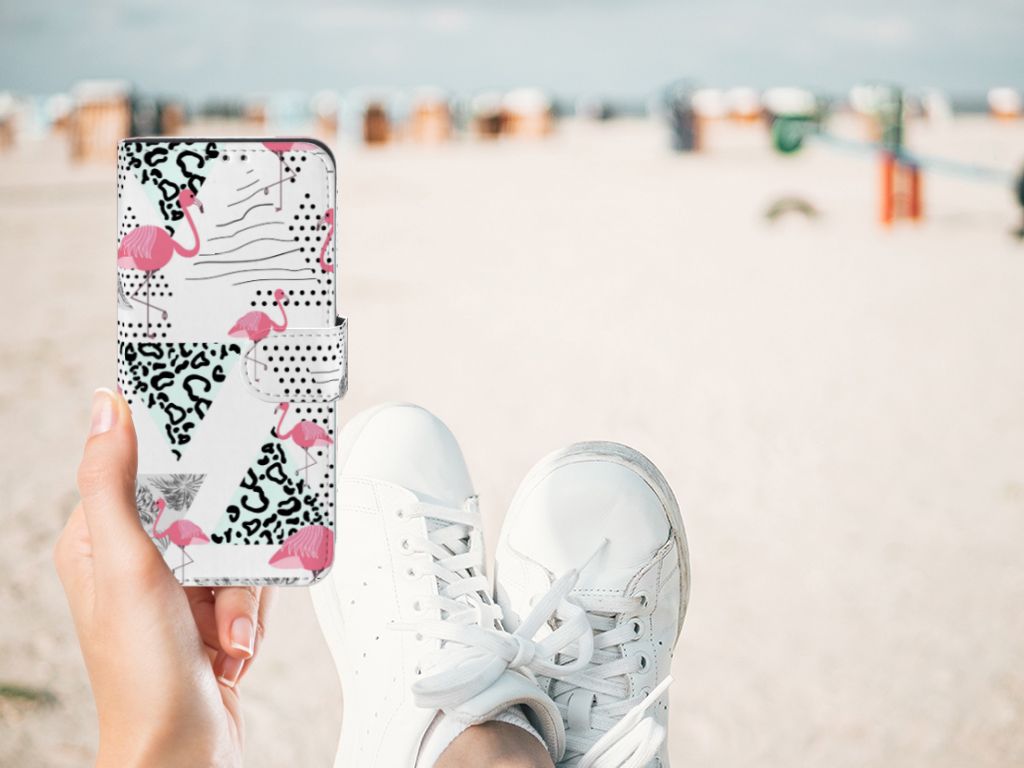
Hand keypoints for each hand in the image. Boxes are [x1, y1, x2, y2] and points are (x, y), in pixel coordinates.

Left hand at [54, 388, 272, 767]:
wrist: (184, 751)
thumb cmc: (143, 675)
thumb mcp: (127, 567)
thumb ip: (113, 485)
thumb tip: (107, 409)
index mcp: (99, 539)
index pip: (141, 467)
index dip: (180, 457)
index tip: (213, 440)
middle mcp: (136, 559)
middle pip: (205, 508)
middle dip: (226, 550)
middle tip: (219, 579)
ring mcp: (175, 587)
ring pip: (235, 546)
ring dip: (241, 592)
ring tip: (225, 631)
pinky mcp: (209, 610)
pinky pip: (250, 581)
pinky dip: (250, 613)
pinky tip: (233, 643)